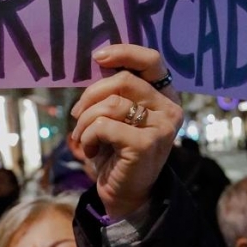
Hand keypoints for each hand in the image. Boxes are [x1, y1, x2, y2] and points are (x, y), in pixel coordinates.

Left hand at [71, 44, 182, 218]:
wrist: (124, 194)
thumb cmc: (117, 152)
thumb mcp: (118, 116)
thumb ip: (116, 91)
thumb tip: (98, 60)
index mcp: (165, 96)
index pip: (151, 61)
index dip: (124, 52)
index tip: (97, 58)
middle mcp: (170, 109)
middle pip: (124, 80)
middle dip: (91, 95)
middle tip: (77, 114)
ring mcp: (162, 127)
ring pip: (110, 104)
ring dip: (85, 121)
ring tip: (82, 137)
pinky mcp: (146, 144)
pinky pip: (104, 125)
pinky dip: (88, 137)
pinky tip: (90, 150)